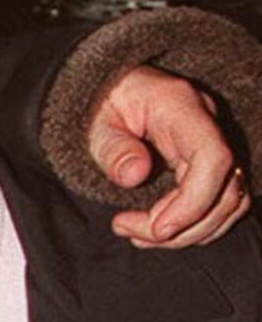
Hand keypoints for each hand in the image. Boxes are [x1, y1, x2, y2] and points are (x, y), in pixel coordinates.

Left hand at [89, 65, 251, 247]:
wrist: (110, 85)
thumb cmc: (101, 99)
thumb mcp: (94, 120)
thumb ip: (112, 147)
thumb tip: (134, 176)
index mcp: (182, 106)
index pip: (213, 159)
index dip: (193, 202)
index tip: (158, 228)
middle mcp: (208, 123)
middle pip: (225, 190)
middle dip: (184, 226)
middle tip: (134, 234)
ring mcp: (213, 142)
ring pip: (227, 202)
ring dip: (188, 231)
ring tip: (139, 236)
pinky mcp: (208, 161)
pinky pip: (217, 200)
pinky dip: (191, 222)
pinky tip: (155, 230)